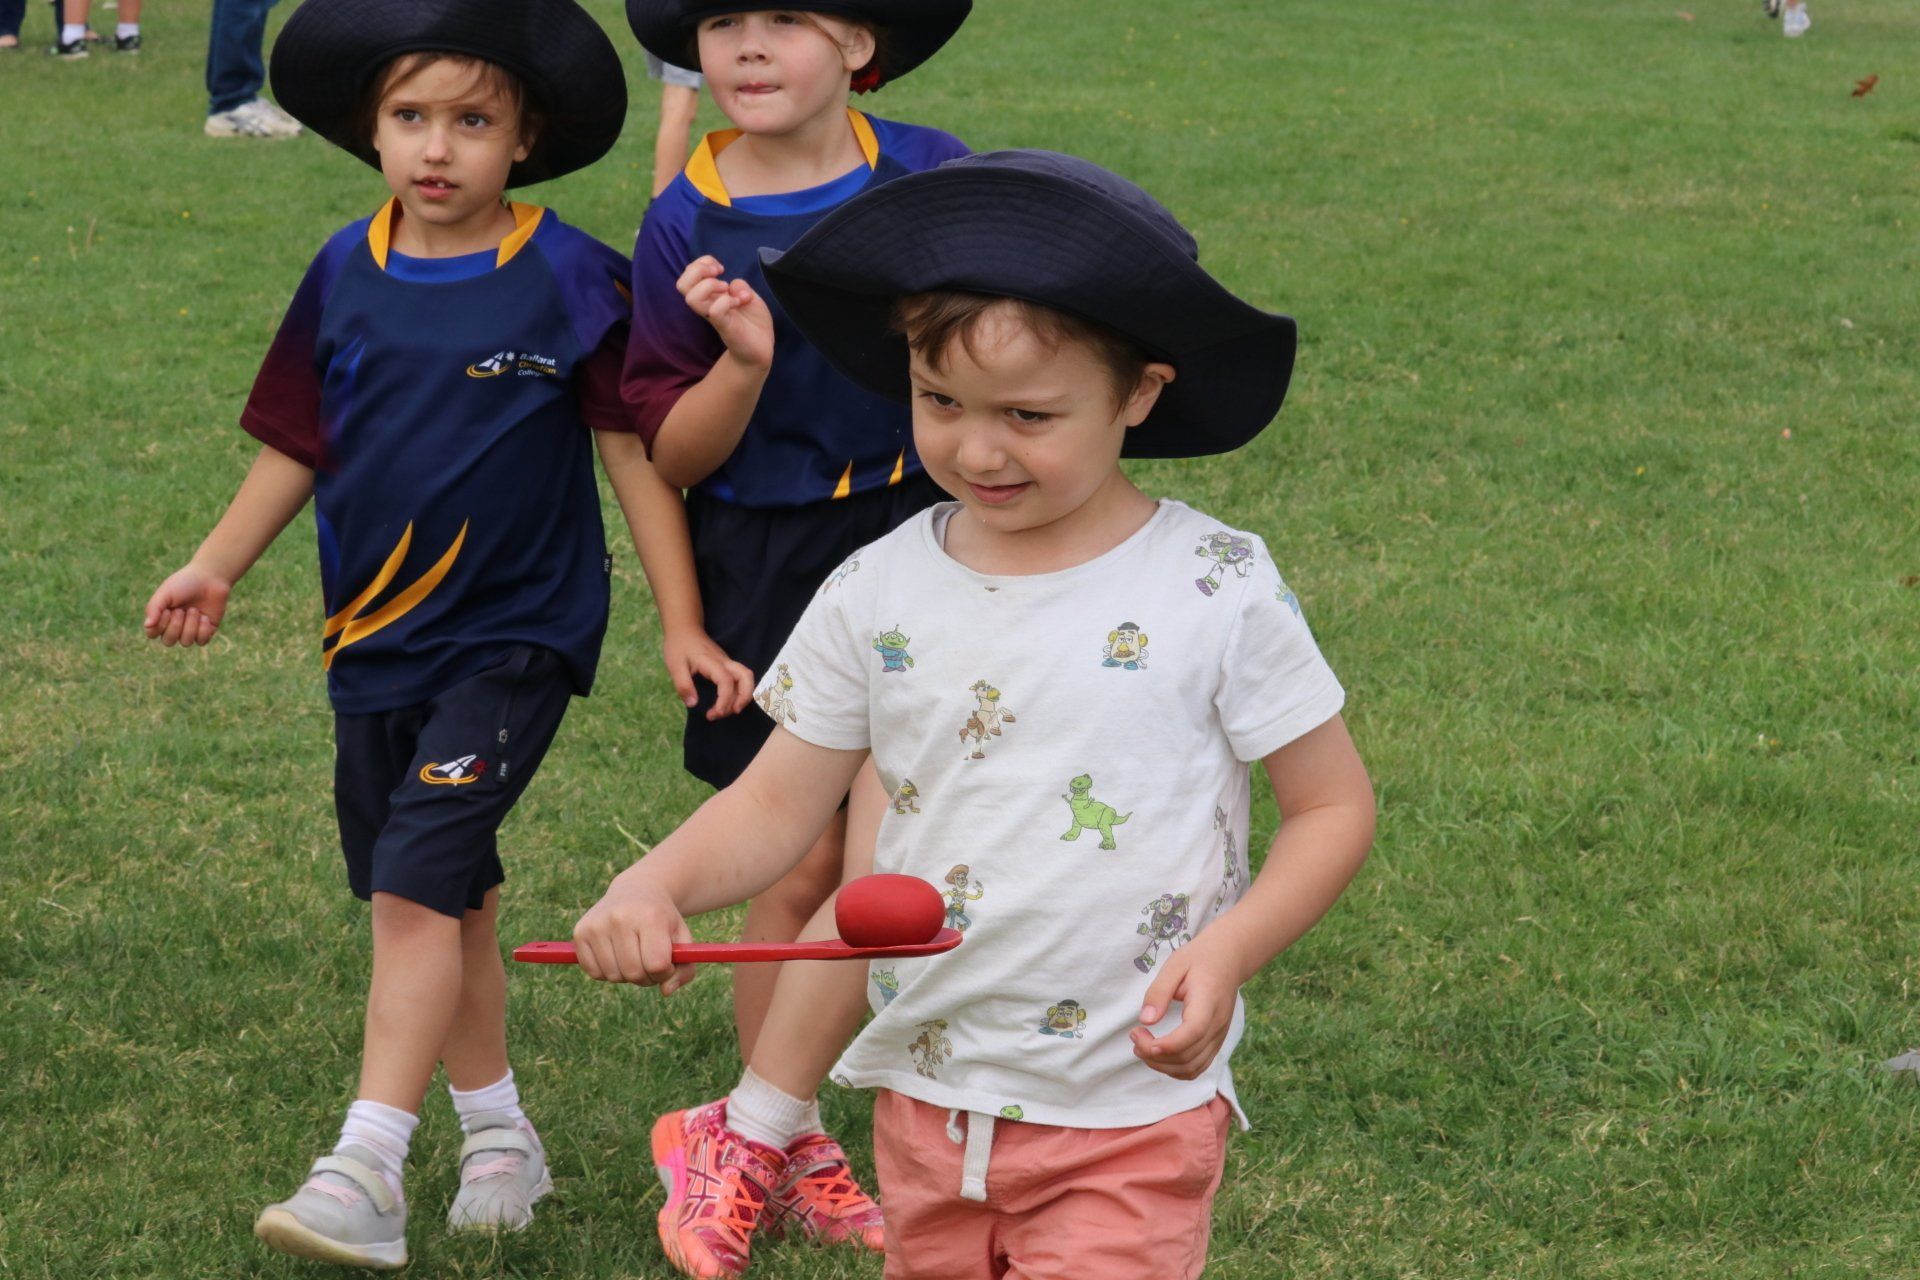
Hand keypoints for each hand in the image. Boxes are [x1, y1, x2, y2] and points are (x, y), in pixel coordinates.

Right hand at [143, 563, 231, 646]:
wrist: (210, 578)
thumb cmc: (184, 583)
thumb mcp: (165, 593)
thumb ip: (154, 608)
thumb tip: (147, 625)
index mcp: (161, 617)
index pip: (152, 634)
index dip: (159, 626)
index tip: (167, 610)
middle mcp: (175, 626)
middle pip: (168, 641)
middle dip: (175, 626)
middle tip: (181, 610)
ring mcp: (191, 630)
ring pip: (186, 642)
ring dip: (190, 626)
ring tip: (194, 610)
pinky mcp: (207, 630)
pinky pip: (202, 641)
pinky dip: (203, 630)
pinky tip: (205, 617)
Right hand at [572, 871, 696, 992]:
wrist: (636, 890)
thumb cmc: (662, 920)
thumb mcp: (682, 938)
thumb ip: (684, 970)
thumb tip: (666, 991)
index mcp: (650, 917)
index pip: (656, 964)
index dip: (665, 972)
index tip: (667, 963)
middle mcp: (620, 918)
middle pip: (634, 973)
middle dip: (646, 976)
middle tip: (650, 962)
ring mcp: (597, 924)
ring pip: (613, 976)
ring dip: (627, 975)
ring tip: (634, 955)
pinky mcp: (580, 932)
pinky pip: (594, 972)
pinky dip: (607, 972)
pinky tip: (616, 954)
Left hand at [662, 626, 755, 719]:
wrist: (684, 628)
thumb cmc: (678, 646)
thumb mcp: (674, 666)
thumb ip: (683, 685)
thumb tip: (693, 704)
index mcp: (711, 662)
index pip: (726, 681)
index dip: (724, 700)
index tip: (715, 713)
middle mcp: (724, 662)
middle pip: (746, 676)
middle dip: (744, 697)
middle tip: (731, 712)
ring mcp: (727, 662)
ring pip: (745, 678)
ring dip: (742, 696)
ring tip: (727, 710)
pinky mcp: (726, 665)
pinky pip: (739, 679)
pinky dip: (738, 692)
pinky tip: (726, 702)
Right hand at [677, 256, 773, 370]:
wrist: (761, 349)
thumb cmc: (752, 322)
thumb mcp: (748, 295)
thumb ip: (739, 286)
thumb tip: (732, 284)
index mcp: (709, 295)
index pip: (688, 274)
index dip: (701, 263)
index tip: (719, 267)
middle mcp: (707, 305)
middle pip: (682, 284)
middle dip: (698, 270)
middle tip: (719, 274)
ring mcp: (714, 317)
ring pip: (692, 298)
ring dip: (710, 286)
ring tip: (726, 290)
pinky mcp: (725, 327)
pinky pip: (715, 310)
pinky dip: (727, 301)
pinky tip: (738, 302)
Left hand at [1130, 930, 1247, 1079]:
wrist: (1229, 960)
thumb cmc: (1200, 959)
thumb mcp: (1175, 965)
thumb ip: (1159, 992)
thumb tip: (1145, 1020)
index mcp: (1208, 1002)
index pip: (1193, 1031)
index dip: (1167, 1044)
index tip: (1141, 1037)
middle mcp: (1217, 1025)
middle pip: (1188, 1056)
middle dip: (1154, 1055)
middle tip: (1135, 1035)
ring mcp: (1219, 1037)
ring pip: (1192, 1069)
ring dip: (1162, 1066)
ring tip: (1142, 1046)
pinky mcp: (1216, 1043)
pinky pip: (1197, 1067)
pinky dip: (1175, 1069)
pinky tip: (1158, 1054)